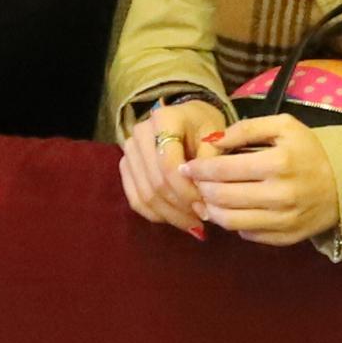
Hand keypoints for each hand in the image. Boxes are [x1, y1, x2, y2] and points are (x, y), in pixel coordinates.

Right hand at [120, 99, 228, 235]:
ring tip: (193, 224)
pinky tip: (177, 220)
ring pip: (145, 195)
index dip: (186, 190)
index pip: (168, 164)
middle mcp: (139, 133)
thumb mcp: (215, 137)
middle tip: (202, 219)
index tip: (205, 207)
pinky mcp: (125, 167)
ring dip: (170, 215)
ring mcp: (128, 151)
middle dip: (180, 206)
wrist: (187, 118)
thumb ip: (211, 162)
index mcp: (163, 120)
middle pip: (155, 182)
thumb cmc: (204, 126)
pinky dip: (156, 215)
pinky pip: (136, 200)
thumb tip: (204, 195)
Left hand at [186, 109, 341, 248]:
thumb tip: (213, 141)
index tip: (187, 166)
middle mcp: (280, 194)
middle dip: (200, 189)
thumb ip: (246, 128)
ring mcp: (284, 220)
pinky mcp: (286, 238)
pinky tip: (231, 210)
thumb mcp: (284, 126)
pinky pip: (247, 234)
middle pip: (221, 197)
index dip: (198, 169)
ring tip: (207, 198)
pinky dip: (233, 223)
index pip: (223, 169)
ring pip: (229, 221)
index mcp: (278, 162)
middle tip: (195, 182)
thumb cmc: (309, 151)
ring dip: (211, 209)